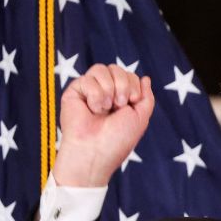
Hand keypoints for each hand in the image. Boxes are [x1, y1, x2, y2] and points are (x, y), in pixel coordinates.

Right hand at [53, 64, 154, 186]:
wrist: (95, 152)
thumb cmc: (117, 140)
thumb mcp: (141, 118)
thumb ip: (146, 97)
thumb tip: (145, 78)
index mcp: (120, 98)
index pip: (129, 75)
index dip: (133, 84)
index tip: (131, 102)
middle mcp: (104, 93)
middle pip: (116, 68)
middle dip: (123, 84)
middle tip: (119, 105)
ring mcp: (89, 92)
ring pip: (100, 68)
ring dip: (109, 88)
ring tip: (105, 108)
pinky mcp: (74, 92)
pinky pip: (87, 78)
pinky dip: (95, 95)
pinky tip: (92, 110)